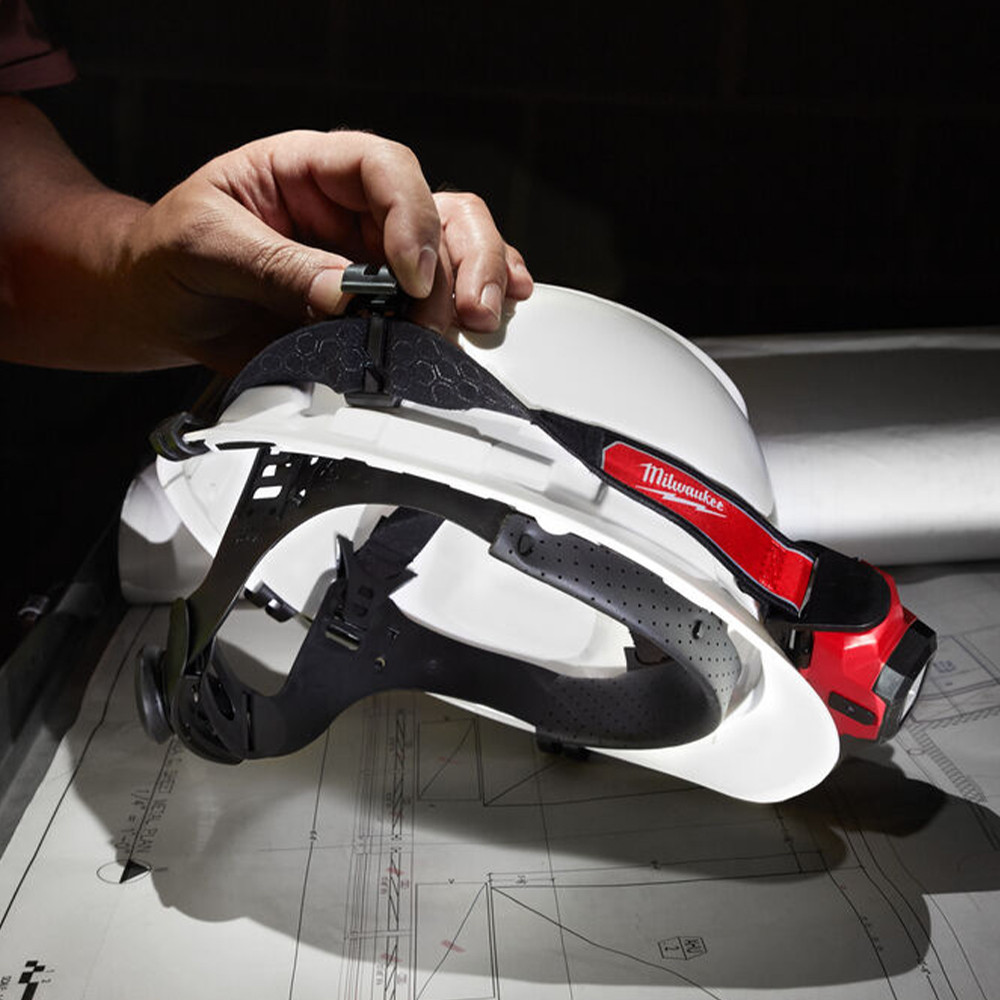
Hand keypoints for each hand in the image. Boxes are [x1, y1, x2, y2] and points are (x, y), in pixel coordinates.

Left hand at [118, 130, 532, 371]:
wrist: (159, 308)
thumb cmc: (169, 257)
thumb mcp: (203, 245)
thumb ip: (273, 265)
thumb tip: (344, 295)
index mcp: (310, 169)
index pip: (383, 167)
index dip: (409, 214)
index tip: (408, 275)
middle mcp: (352, 210)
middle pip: (437, 210)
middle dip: (460, 259)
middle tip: (458, 310)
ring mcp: (370, 258)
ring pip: (454, 252)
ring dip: (476, 285)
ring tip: (477, 322)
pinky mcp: (375, 308)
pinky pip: (439, 298)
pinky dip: (471, 305)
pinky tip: (490, 317)